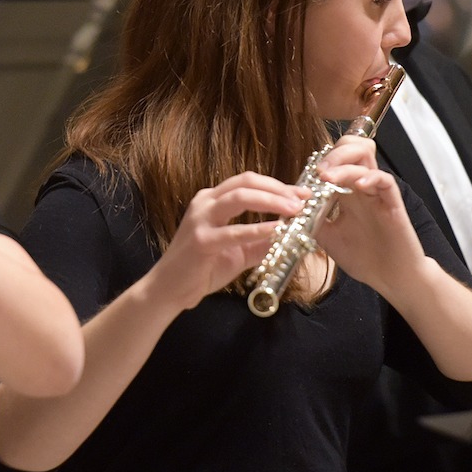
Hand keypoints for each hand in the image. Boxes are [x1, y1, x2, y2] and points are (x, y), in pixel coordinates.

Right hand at [145, 173, 300, 312]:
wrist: (169, 290)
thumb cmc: (201, 269)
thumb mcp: (238, 252)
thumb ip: (260, 242)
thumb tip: (291, 237)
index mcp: (212, 200)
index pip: (248, 182)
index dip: (277, 185)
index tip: (302, 194)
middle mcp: (205, 203)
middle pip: (246, 182)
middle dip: (278, 189)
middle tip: (302, 200)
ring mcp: (200, 219)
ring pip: (239, 197)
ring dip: (271, 201)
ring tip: (294, 210)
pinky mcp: (201, 241)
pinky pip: (234, 231)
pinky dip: (258, 229)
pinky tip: (276, 230)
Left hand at [313, 135, 426, 295]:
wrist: (391, 278)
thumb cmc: (364, 258)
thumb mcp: (327, 239)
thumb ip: (312, 221)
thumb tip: (290, 210)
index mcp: (347, 194)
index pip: (336, 161)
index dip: (320, 162)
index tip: (305, 177)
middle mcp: (362, 188)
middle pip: (352, 149)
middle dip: (333, 153)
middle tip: (319, 171)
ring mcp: (377, 193)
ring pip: (366, 157)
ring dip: (344, 162)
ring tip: (328, 177)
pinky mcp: (393, 203)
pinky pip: (385, 180)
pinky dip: (370, 178)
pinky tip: (358, 186)